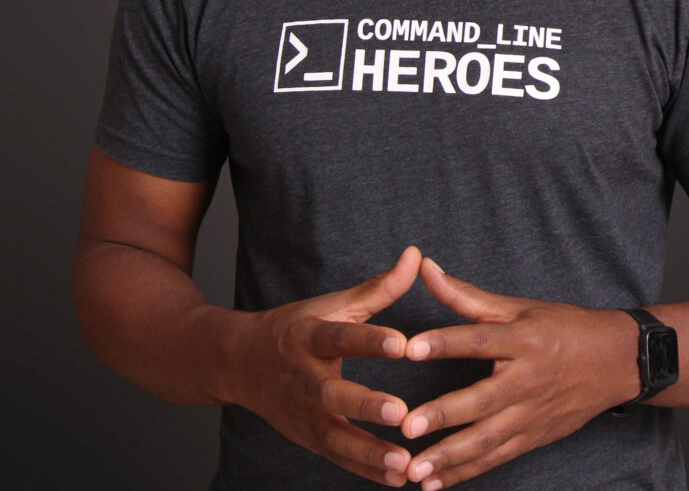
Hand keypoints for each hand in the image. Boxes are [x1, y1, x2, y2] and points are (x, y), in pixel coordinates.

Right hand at [231, 245, 420, 486]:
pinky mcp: (308, 438)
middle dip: (365, 404)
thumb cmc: (297, 328)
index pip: (340, 337)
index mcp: (309, 336)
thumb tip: (416, 254)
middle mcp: (303, 378)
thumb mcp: (332, 304)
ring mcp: (303, 413)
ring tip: (404, 462)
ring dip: (368, 451)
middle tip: (400, 412)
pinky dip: (365, 470)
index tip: (402, 345)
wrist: (239, 363)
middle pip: (332, 394)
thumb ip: (379, 287)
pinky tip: (398, 477)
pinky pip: (338, 458)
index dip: (369, 341)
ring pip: (334, 436)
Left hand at [400, 257, 640, 488]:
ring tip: (414, 470)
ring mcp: (532, 414)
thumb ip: (466, 294)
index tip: (411, 348)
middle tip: (408, 424)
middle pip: (482, 398)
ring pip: (487, 439)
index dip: (445, 343)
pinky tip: (435, 484)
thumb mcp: (518, 306)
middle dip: (444, 414)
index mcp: (524, 339)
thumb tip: (425, 267)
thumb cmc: (561, 327)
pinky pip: (496, 458)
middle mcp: (528, 379)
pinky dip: (466, 472)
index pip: (480, 340)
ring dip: (449, 456)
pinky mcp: (534, 438)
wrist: (616, 362)